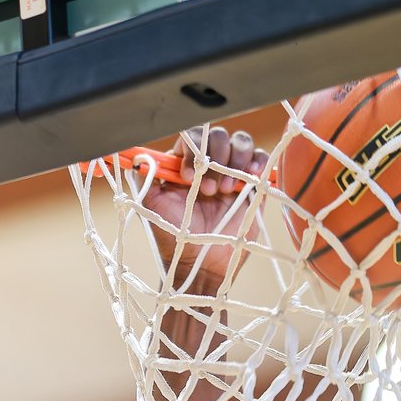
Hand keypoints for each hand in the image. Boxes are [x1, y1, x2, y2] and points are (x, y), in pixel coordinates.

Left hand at [143, 127, 269, 292]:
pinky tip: (248, 176)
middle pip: (216, 136)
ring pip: (240, 142)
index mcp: (185, 167)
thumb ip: (146, 179)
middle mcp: (209, 166)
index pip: (191, 139)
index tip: (187, 177)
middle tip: (207, 191)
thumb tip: (140, 157)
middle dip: (213, 157)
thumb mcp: (153, 207)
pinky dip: (256, 161)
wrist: (201, 264)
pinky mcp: (252, 185)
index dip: (191, 151)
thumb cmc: (175, 239)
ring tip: (225, 190)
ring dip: (233, 159)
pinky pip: (260, 159)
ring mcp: (232, 174)